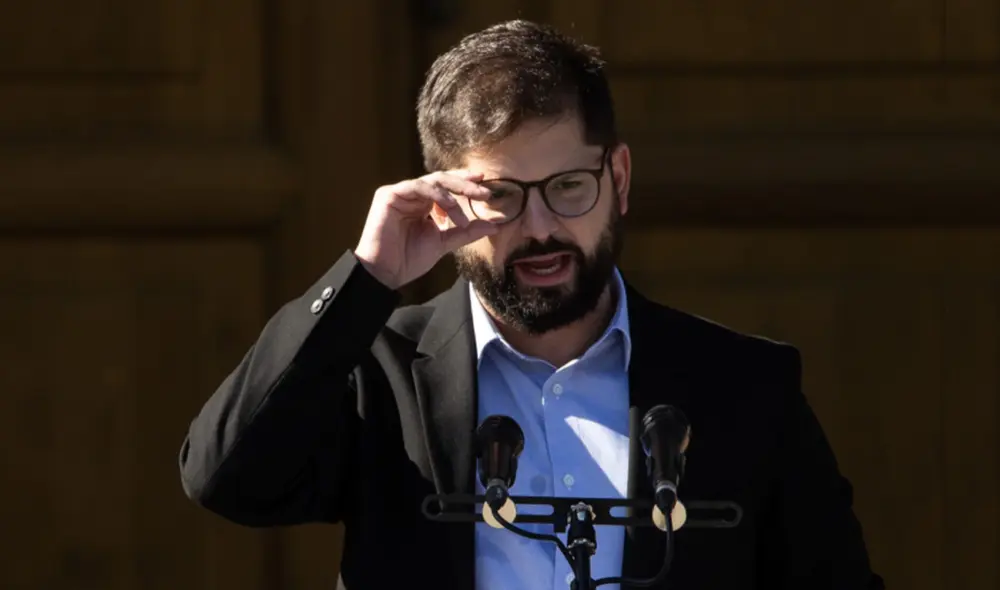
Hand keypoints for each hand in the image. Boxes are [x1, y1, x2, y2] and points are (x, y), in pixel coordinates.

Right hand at [353, 170, 497, 289]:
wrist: (386, 273)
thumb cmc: (409, 259)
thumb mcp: (444, 243)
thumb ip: (466, 232)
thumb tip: (494, 225)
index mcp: (424, 204)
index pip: (447, 187)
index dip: (466, 184)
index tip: (486, 188)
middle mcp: (412, 195)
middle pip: (442, 180)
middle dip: (465, 185)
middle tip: (484, 193)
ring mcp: (400, 193)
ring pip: (432, 181)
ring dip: (453, 194)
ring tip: (465, 214)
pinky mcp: (389, 195)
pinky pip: (417, 186)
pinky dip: (437, 195)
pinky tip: (450, 207)